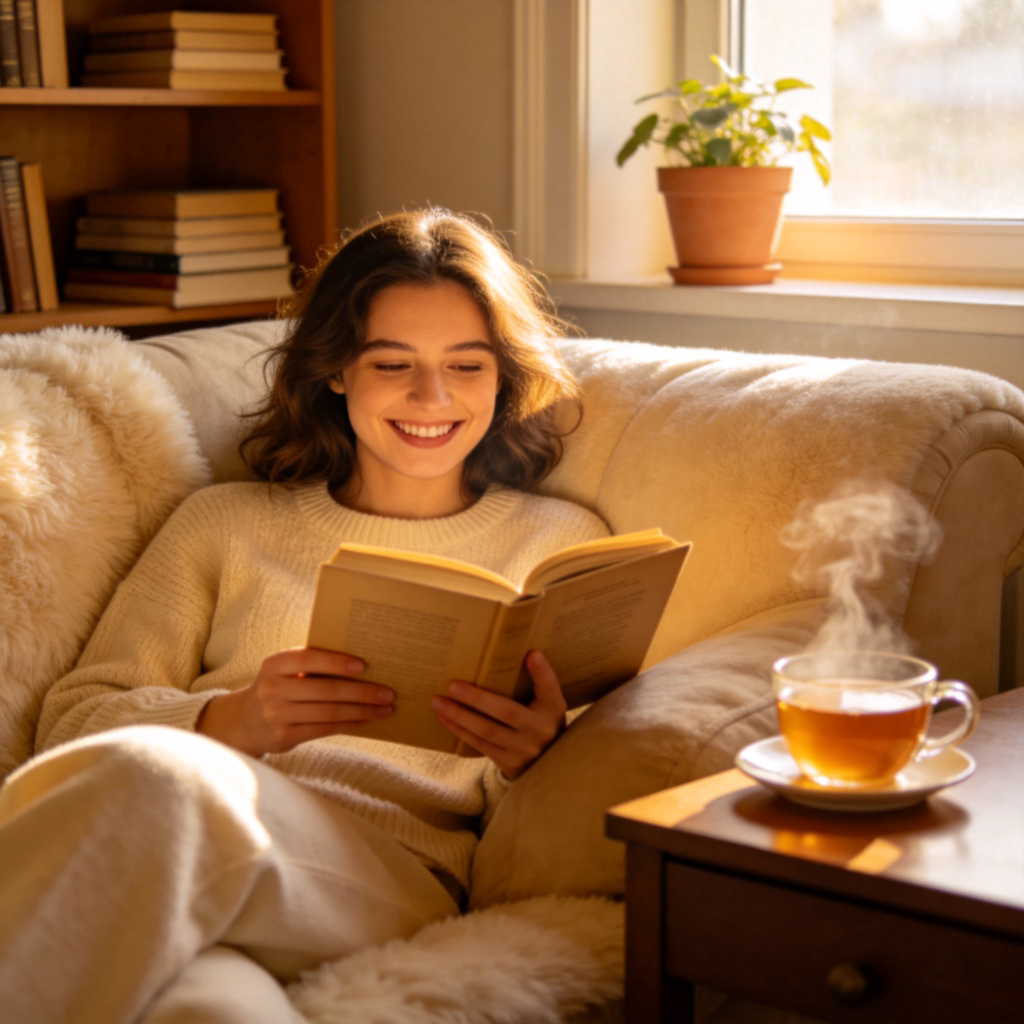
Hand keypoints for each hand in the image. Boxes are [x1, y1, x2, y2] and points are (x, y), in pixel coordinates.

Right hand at [197, 647, 392, 756]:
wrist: (246, 721)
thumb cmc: (280, 687)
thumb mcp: (285, 670)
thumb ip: (311, 664)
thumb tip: (362, 664)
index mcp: (274, 664)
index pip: (308, 659)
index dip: (336, 662)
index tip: (364, 666)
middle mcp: (272, 689)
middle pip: (325, 690)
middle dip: (361, 691)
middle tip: (388, 692)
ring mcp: (277, 715)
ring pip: (329, 712)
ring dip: (362, 710)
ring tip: (385, 708)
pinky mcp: (284, 737)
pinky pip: (325, 729)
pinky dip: (350, 724)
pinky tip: (367, 720)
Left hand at [430, 649, 565, 779]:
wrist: (549, 763)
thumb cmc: (541, 721)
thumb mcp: (546, 703)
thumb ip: (536, 682)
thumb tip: (522, 651)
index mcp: (552, 709)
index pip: (550, 688)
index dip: (542, 672)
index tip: (532, 654)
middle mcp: (540, 730)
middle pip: (506, 712)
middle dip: (477, 699)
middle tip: (452, 685)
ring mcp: (523, 749)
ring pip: (487, 730)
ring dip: (459, 716)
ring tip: (438, 702)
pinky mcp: (508, 762)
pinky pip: (480, 744)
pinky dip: (460, 730)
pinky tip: (444, 718)